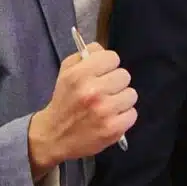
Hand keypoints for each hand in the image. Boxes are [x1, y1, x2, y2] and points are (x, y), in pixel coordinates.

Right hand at [28, 43, 136, 179]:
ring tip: (107, 105)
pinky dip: (124, 116)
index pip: (112, 58)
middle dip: (115, 83)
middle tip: (104, 91)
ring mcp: (105, 111)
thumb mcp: (66, 72)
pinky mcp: (113, 128)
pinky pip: (132, 114)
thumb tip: (102, 48)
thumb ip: (85, 55)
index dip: (108, 65)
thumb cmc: (63, 101)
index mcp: (80, 75)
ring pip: (131, 94)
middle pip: (124, 75)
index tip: (102, 73)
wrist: (53, 136)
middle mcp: (93, 91)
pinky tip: (111, 118)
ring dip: (121, 100)